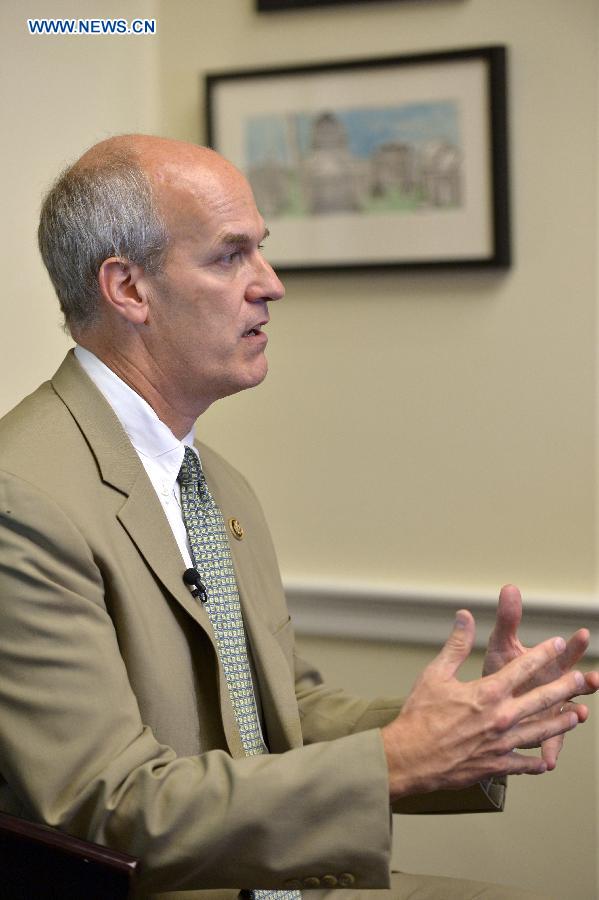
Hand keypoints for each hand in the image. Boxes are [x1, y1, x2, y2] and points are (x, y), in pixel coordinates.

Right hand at [381, 609, 595, 800]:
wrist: (411, 757)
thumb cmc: (420, 716)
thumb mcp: (435, 674)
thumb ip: (456, 645)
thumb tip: (465, 617)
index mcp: (488, 692)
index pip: (524, 667)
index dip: (543, 653)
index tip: (557, 643)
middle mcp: (501, 717)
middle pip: (542, 699)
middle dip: (564, 687)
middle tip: (581, 678)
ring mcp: (502, 743)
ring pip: (540, 732)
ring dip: (561, 723)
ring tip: (576, 715)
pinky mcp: (496, 765)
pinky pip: (523, 764)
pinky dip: (535, 761)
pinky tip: (544, 762)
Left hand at [483, 584, 598, 767]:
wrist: (488, 704)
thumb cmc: (501, 671)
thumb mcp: (502, 645)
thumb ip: (508, 619)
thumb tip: (509, 587)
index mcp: (548, 665)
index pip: (565, 651)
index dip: (574, 644)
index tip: (581, 634)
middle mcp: (555, 688)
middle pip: (573, 683)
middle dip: (584, 680)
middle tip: (593, 678)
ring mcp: (551, 712)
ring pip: (568, 714)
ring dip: (574, 715)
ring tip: (581, 715)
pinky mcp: (542, 734)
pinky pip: (549, 744)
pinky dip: (550, 752)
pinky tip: (550, 761)